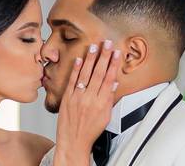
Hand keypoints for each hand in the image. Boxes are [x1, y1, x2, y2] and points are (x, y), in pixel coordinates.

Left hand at [52, 40, 122, 165]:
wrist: (73, 141)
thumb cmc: (89, 131)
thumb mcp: (105, 117)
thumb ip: (109, 99)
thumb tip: (113, 83)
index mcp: (101, 103)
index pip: (109, 79)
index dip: (113, 65)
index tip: (116, 53)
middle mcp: (90, 99)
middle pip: (98, 73)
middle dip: (104, 57)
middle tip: (107, 43)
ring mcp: (77, 97)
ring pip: (85, 74)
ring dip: (90, 59)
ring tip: (94, 46)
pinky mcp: (67, 97)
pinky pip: (72, 80)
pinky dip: (76, 69)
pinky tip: (79, 59)